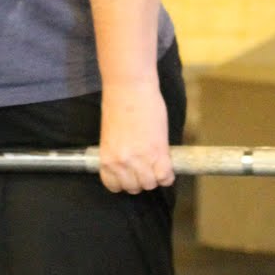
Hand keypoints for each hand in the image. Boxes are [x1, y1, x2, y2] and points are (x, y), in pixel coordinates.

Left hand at [98, 78, 173, 194]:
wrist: (129, 87)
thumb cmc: (118, 104)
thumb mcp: (111, 135)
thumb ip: (117, 153)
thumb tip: (128, 164)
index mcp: (106, 158)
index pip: (114, 186)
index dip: (124, 181)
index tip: (131, 174)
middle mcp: (121, 163)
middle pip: (134, 187)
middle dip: (141, 179)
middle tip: (146, 166)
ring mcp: (140, 160)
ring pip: (150, 184)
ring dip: (155, 177)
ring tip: (156, 163)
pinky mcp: (158, 153)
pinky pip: (165, 177)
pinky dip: (168, 174)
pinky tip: (167, 164)